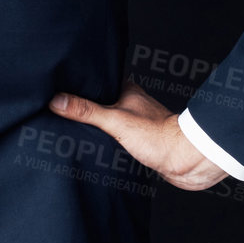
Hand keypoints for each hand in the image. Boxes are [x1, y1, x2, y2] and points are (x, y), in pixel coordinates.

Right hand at [48, 79, 228, 190]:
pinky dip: (103, 140)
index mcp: (127, 90)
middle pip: (100, 101)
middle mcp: (131, 104)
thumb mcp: (115, 120)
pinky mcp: (139, 142)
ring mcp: (135, 123)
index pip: (98, 80)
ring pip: (107, 120)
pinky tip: (91, 146)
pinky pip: (114, 138)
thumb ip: (86, 111)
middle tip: (58, 108)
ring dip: (93, 125)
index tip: (58, 83)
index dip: (79, 82)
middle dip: (82, 106)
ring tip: (69, 127)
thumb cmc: (158, 137)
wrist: (187, 162)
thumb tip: (56, 100)